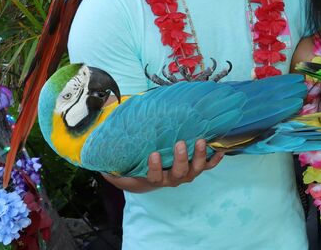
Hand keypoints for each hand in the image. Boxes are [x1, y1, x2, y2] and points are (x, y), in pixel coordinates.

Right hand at [103, 139, 223, 192]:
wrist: (153, 174)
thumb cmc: (137, 168)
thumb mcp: (124, 169)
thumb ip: (113, 168)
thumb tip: (99, 163)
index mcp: (155, 179)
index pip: (155, 177)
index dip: (154, 168)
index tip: (153, 154)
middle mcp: (173, 178)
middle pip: (179, 173)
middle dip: (181, 159)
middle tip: (180, 143)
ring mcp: (186, 172)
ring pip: (196, 169)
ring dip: (200, 156)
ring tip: (201, 141)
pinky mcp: (197, 166)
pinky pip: (209, 166)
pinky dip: (215, 159)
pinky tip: (221, 149)